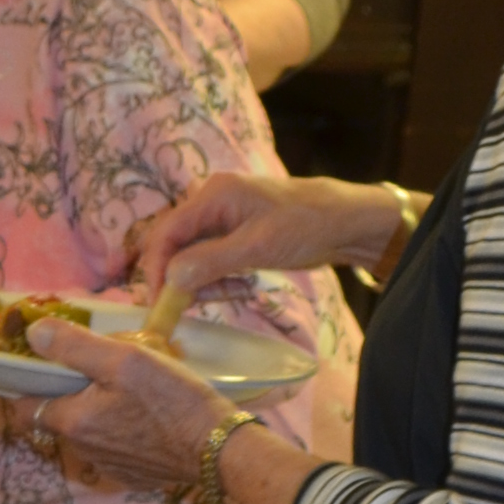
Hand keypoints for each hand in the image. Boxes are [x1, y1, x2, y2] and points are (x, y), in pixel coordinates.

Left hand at [27, 318, 228, 493]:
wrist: (219, 449)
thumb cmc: (172, 399)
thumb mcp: (125, 359)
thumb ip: (74, 345)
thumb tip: (33, 333)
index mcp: (72, 422)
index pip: (24, 408)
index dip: (26, 386)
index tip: (41, 366)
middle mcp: (82, 451)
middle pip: (60, 417)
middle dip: (72, 393)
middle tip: (101, 369)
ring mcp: (108, 467)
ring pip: (89, 433)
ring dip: (98, 412)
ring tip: (130, 390)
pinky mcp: (133, 476)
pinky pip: (115, 449)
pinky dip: (122, 433)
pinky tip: (147, 417)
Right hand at [123, 171, 401, 294]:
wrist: (346, 222)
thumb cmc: (306, 226)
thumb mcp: (257, 247)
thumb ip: (210, 261)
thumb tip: (169, 279)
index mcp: (213, 195)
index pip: (166, 232)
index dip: (156, 268)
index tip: (158, 303)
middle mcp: (211, 201)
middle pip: (175, 244)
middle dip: (179, 277)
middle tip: (186, 308)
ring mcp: (223, 216)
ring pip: (192, 254)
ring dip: (202, 281)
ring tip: (231, 294)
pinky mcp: (234, 232)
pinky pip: (211, 257)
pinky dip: (218, 277)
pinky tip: (239, 287)